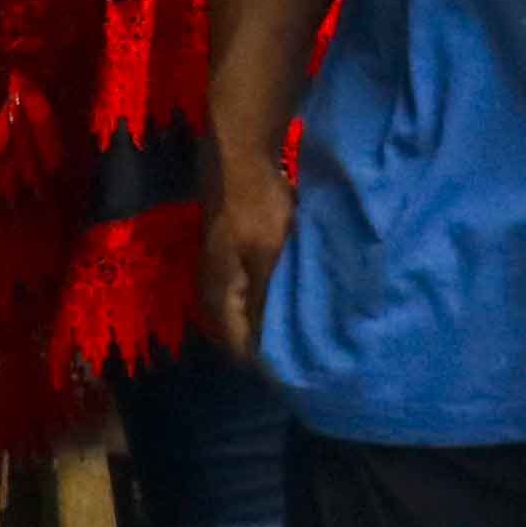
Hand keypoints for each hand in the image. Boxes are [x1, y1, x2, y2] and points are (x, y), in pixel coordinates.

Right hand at [200, 154, 294, 362]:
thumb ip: (266, 298)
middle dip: (270, 341)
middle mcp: (214, 288)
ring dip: (272, 317)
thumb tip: (270, 342)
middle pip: (240, 328)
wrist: (241, 157)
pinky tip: (299, 294)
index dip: (265, 359)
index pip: (238, 344)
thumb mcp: (266, 256)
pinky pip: (255, 286)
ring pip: (247, 307)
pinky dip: (274, 294)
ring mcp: (223, 269)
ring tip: (310, 328)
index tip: (299, 369)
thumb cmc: (254, 207)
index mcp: (217, 295)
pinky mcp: (236, 252)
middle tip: (311, 351)